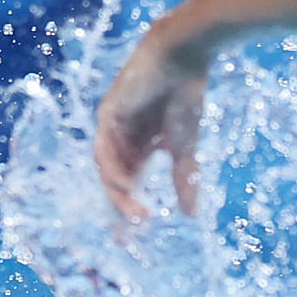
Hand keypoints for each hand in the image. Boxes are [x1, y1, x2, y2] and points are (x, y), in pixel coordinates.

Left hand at [94, 25, 210, 218]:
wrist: (185, 57)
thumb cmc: (186, 97)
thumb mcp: (185, 147)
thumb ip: (184, 180)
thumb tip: (191, 216)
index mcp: (139, 146)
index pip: (129, 184)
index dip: (129, 209)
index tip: (133, 239)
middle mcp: (121, 138)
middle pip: (113, 181)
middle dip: (119, 209)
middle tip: (126, 237)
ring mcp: (111, 126)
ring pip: (107, 168)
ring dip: (119, 193)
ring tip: (135, 215)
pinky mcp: (107, 112)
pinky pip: (105, 148)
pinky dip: (114, 168)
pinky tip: (127, 184)